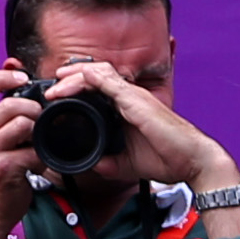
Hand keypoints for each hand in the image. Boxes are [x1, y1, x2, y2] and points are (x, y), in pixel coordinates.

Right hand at [0, 66, 43, 225]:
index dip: (3, 76)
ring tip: (37, 143)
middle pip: (10, 103)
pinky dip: (42, 156)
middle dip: (34, 109)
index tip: (23, 79)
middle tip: (40, 121)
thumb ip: (0, 107)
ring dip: (39, 131)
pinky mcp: (3, 168)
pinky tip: (38, 162)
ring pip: (23, 123)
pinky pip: (33, 151)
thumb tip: (15, 67)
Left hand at [35, 55, 239, 193]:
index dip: (75, 91)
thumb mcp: (127, 164)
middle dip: (69, 79)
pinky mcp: (133, 98)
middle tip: (49, 90)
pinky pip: (105, 79)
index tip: (56, 101)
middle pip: (93, 76)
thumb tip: (92, 165)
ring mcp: (131, 94)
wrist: (190, 160)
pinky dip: (84, 79)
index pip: (97, 90)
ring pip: (95, 72)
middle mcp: (128, 97)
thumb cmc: (166, 158)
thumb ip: (108, 162)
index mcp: (126, 108)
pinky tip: (67, 84)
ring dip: (71, 76)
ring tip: (53, 85)